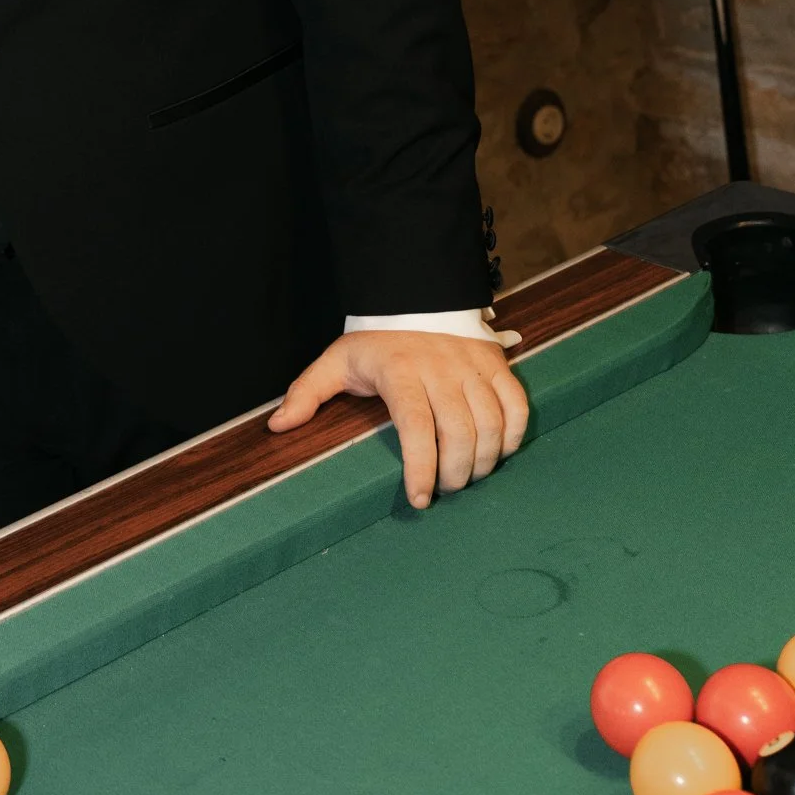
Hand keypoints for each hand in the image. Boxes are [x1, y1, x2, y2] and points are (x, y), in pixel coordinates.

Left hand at [267, 331, 528, 509]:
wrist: (416, 295)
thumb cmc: (376, 341)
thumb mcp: (337, 361)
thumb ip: (308, 392)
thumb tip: (278, 426)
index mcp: (400, 370)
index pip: (416, 426)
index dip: (421, 467)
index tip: (419, 499)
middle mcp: (441, 368)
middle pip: (459, 431)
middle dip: (456, 473)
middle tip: (447, 490)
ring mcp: (472, 365)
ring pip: (491, 423)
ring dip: (485, 460)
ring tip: (470, 476)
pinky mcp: (496, 363)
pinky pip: (516, 404)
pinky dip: (514, 434)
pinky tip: (502, 452)